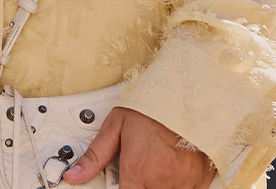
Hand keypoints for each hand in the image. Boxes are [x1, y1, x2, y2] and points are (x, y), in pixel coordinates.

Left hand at [65, 107, 213, 188]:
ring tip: (157, 165)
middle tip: (142, 169)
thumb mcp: (116, 126)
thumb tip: (73, 175)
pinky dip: (178, 184)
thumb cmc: (152, 110)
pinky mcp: (201, 181)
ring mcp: (183, 183)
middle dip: (140, 185)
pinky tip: (173, 170)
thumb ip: (95, 156)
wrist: (187, 96)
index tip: (123, 183)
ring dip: (158, 184)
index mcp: (138, 170)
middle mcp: (161, 181)